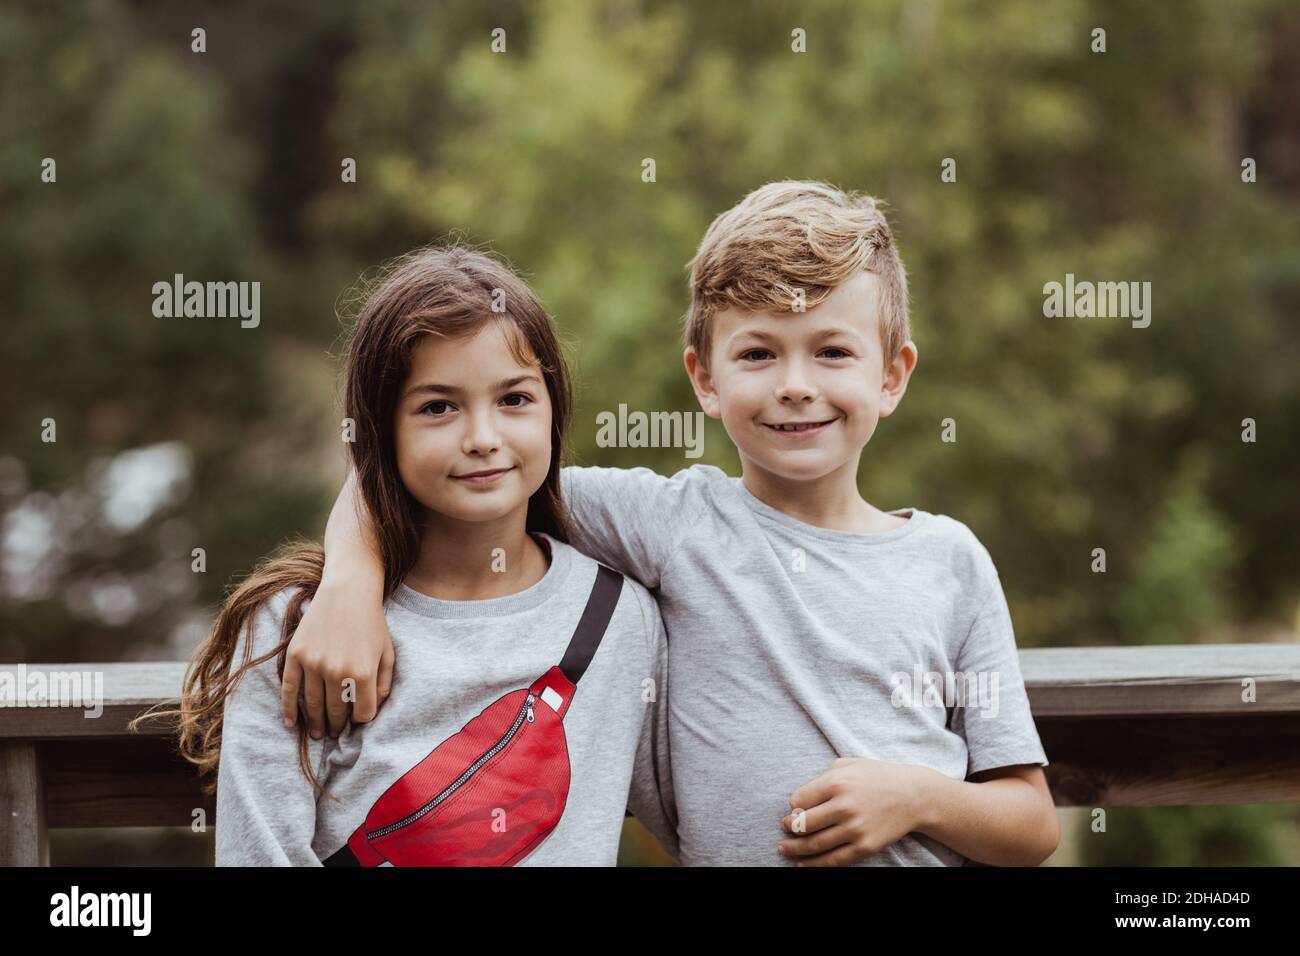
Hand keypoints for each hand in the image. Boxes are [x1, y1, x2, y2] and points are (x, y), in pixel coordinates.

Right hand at [281, 581, 393, 738]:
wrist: (348, 590)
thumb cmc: (372, 622)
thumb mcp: (388, 652)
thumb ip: (384, 684)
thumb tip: (371, 711)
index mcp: (363, 672)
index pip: (362, 713)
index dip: (362, 718)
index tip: (359, 716)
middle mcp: (337, 670)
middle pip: (336, 711)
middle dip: (338, 726)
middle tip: (336, 733)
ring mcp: (313, 662)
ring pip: (313, 704)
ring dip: (315, 723)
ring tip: (319, 734)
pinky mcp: (296, 654)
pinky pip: (289, 688)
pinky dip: (288, 709)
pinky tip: (292, 723)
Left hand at [778, 757, 934, 865]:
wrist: (914, 795)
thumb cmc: (878, 776)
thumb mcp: (848, 765)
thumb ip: (823, 777)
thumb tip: (800, 799)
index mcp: (836, 782)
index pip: (799, 800)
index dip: (793, 806)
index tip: (794, 809)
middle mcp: (844, 806)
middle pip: (803, 823)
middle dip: (789, 828)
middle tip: (784, 829)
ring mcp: (855, 828)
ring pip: (815, 844)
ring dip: (795, 849)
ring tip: (784, 849)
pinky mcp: (865, 846)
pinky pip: (834, 859)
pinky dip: (815, 864)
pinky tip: (803, 864)